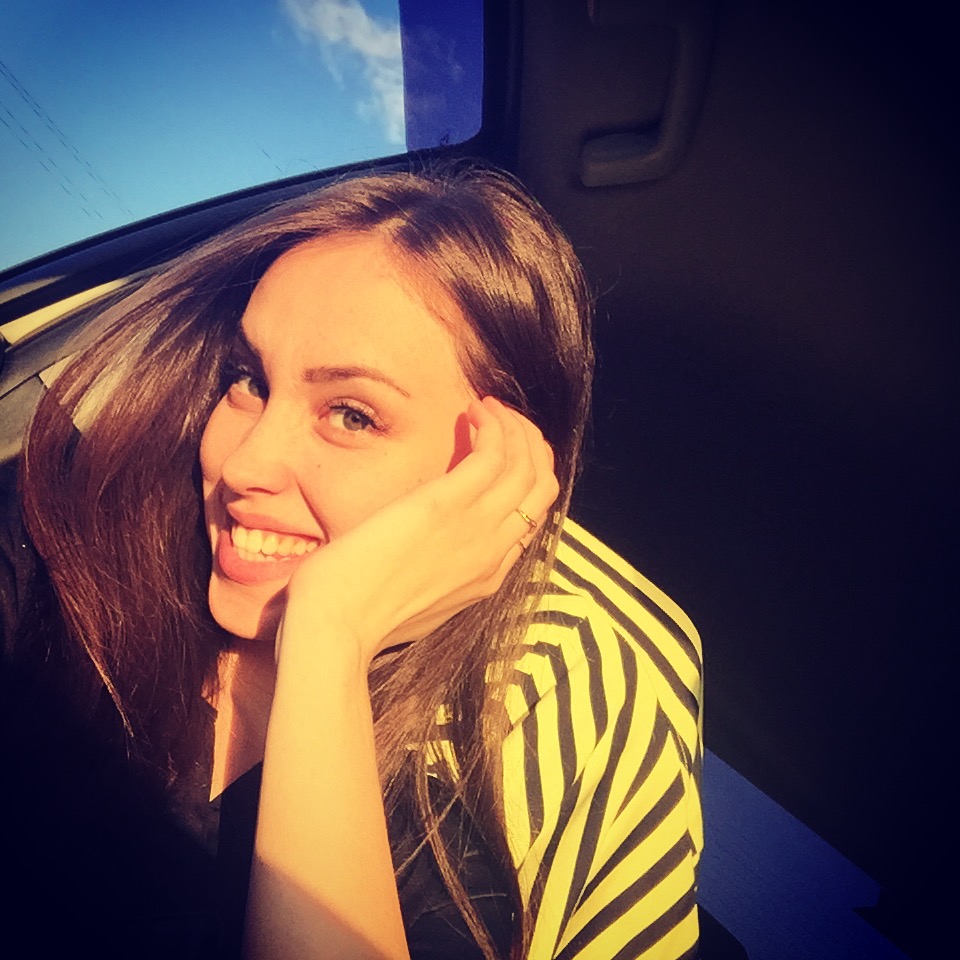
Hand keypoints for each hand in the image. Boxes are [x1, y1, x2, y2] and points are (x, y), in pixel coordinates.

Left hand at [277, 396, 558, 667]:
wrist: (334, 627)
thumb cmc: (354, 615)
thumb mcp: (408, 600)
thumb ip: (430, 573)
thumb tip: (417, 550)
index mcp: (486, 577)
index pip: (530, 519)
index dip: (523, 478)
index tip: (499, 452)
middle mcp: (493, 553)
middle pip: (542, 488)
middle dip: (531, 445)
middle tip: (502, 420)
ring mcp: (476, 529)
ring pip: (529, 466)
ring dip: (514, 426)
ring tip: (486, 407)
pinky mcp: (448, 505)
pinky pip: (496, 454)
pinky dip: (493, 424)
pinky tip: (473, 409)